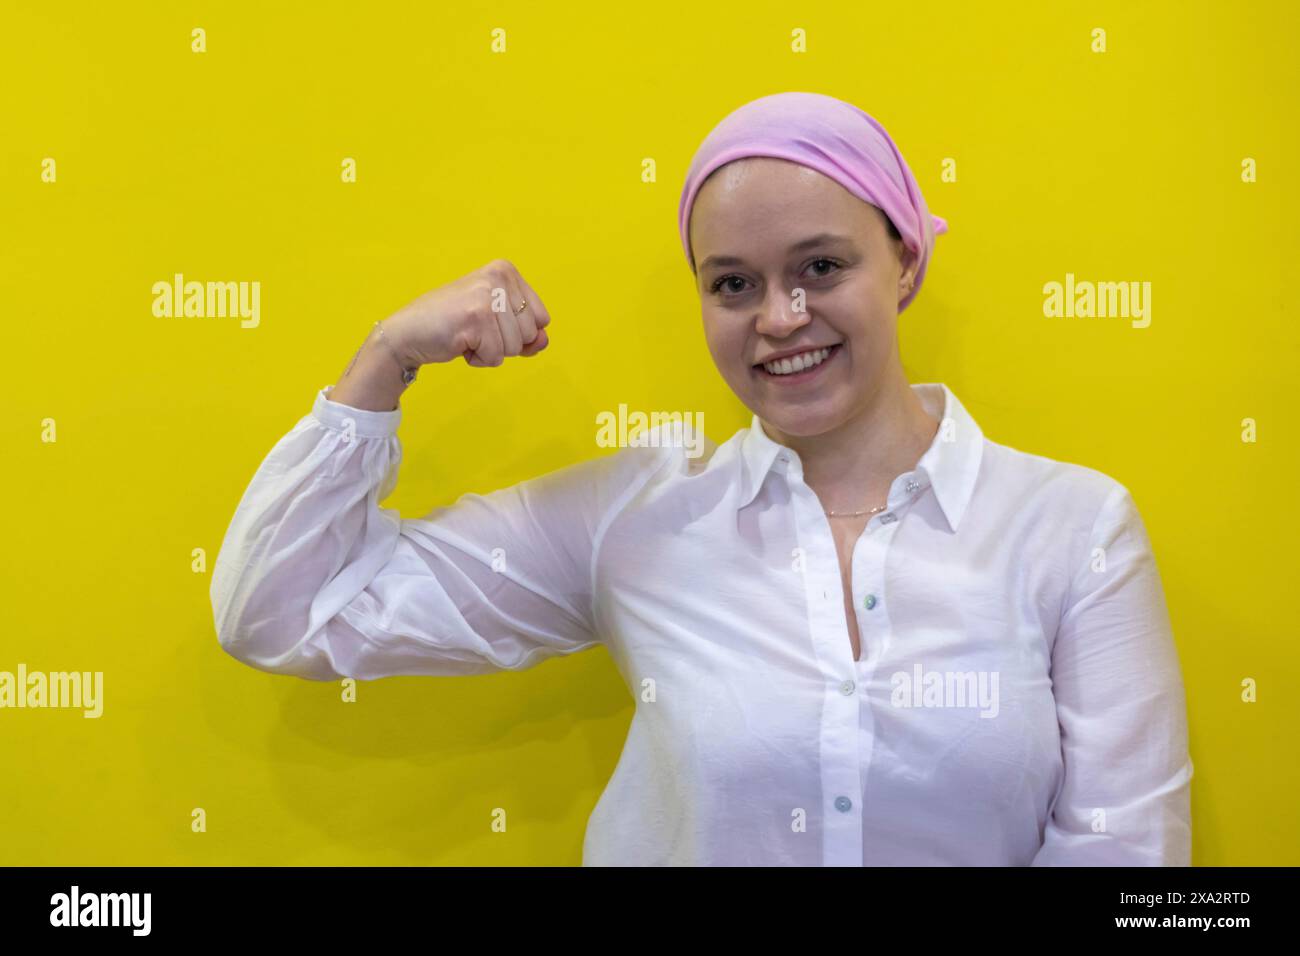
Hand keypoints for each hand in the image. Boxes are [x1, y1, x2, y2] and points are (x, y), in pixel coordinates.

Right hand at [381, 259, 550, 368]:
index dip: (517, 332)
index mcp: (505, 270)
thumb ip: (525, 331)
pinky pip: (496, 357)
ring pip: (514, 347)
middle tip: (474, 329)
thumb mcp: (495, 321)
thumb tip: (544, 341)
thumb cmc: (452, 326)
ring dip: (490, 351)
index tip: (488, 321)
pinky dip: (478, 359)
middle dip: (504, 343)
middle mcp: (499, 276)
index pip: (541, 317)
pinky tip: (459, 343)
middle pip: (530, 333)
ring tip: (466, 335)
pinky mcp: (476, 317)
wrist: (407, 333)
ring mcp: (487, 296)